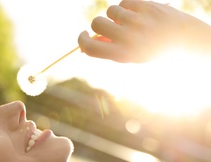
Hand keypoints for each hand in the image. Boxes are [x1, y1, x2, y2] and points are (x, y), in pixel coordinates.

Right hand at [78, 0, 208, 62]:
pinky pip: (124, 2)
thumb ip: (107, 49)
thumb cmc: (148, 49)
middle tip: (108, 27)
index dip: (82, 40)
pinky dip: (127, 7)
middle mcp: (128, 38)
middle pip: (96, 23)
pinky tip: (138, 14)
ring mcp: (137, 20)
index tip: (83, 35)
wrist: (180, 38)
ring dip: (115, 15)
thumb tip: (85, 44)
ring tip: (129, 21)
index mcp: (122, 54)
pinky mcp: (145, 6)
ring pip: (111, 10)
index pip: (90, 47)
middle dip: (98, 24)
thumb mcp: (127, 54)